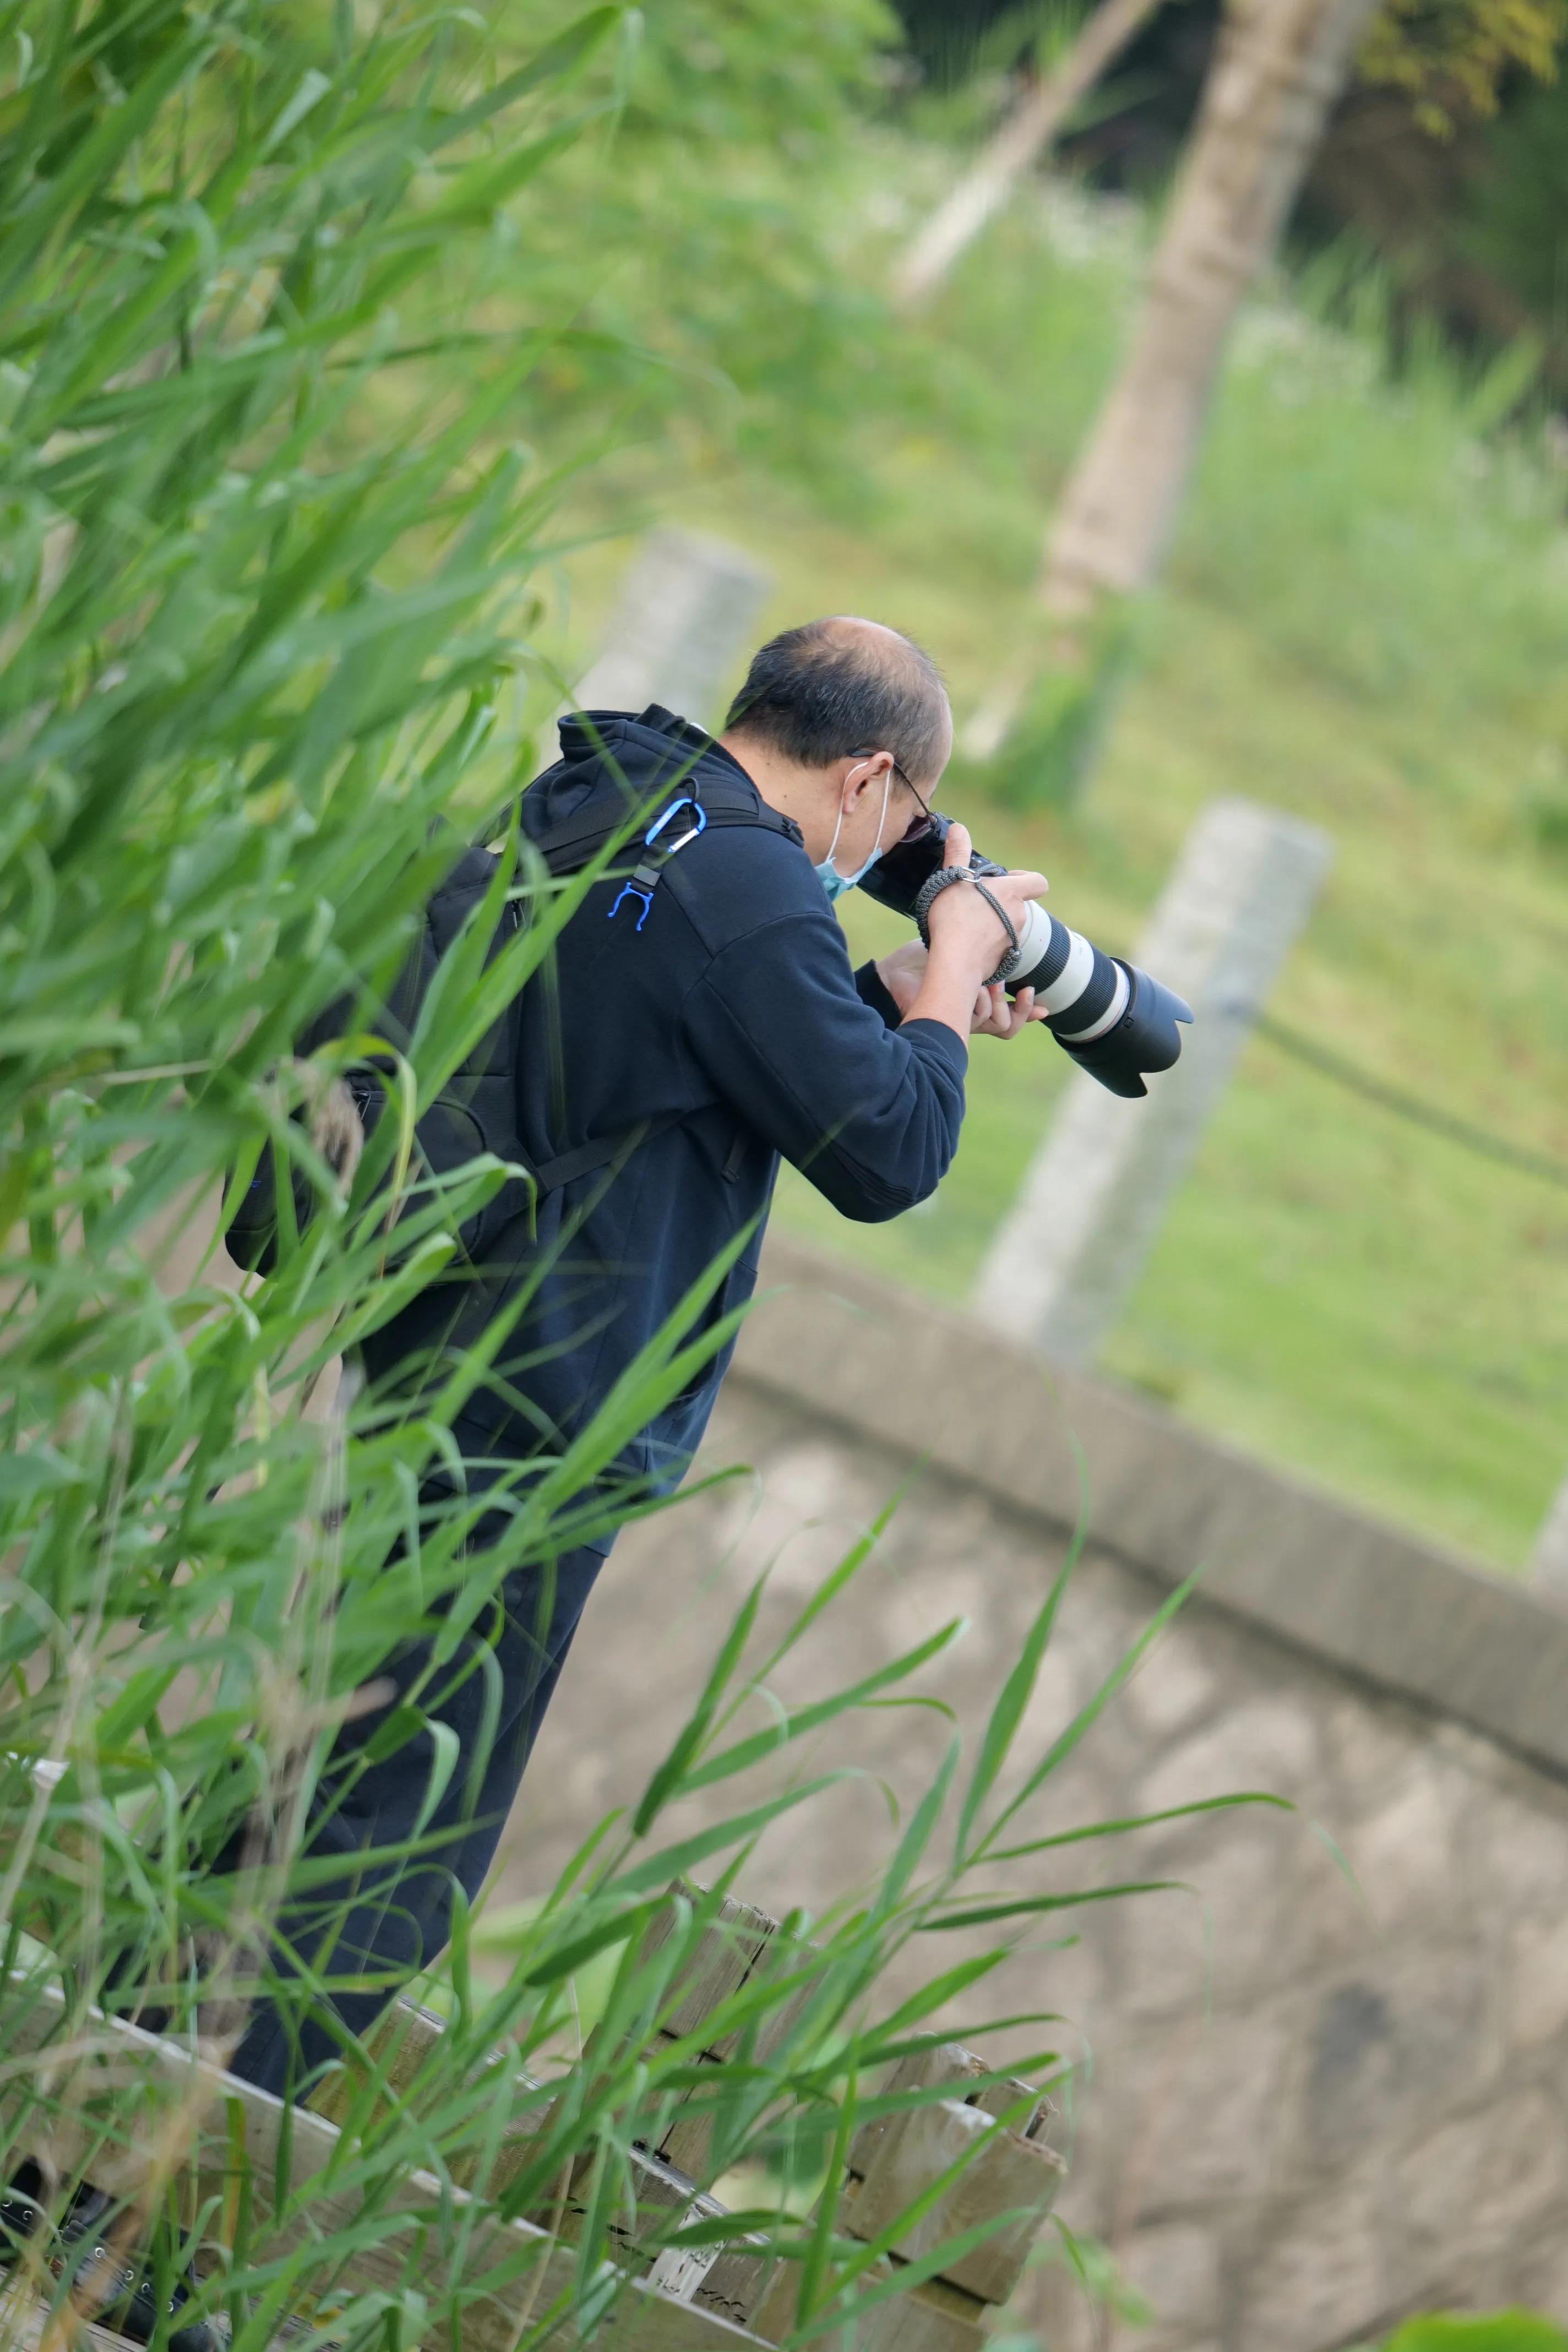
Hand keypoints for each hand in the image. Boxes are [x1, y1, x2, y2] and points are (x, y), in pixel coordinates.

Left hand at [877, 943, 1045, 1040]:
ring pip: (999, 1023)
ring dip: (996, 1001)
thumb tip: (1004, 934)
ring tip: (987, 983)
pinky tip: (974, 988)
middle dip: (1017, 1007)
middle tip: (1015, 987)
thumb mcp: (959, 948)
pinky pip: (981, 1019)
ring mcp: (963, 1021)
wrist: (896, 975)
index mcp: (976, 999)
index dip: (1029, 1013)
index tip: (1045, 1008)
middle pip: (1007, 1026)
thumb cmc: (922, 960)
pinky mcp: (954, 1023)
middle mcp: (971, 1014)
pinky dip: (981, 1002)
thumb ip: (983, 948)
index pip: (1010, 1016)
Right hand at [922, 822, 1047, 990]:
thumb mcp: (952, 879)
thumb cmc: (954, 918)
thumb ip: (957, 853)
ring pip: (1008, 924)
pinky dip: (989, 941)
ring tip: (968, 922)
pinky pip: (1000, 944)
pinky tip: (969, 941)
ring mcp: (1014, 939)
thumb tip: (958, 828)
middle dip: (1000, 901)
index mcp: (1012, 892)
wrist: (956, 961)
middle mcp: (1019, 915)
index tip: (1005, 880)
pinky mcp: (1005, 958)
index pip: (1038, 881)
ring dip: (994, 921)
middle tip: (975, 901)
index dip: (1025, 879)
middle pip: (1018, 903)